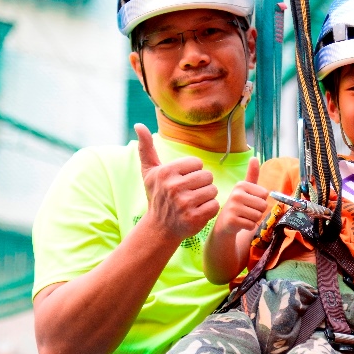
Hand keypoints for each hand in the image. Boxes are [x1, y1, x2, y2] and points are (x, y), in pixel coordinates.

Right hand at [135, 123, 219, 239]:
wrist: (159, 228)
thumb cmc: (157, 195)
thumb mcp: (150, 172)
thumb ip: (146, 148)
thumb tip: (138, 125)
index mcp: (166, 172)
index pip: (198, 163)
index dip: (193, 172)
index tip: (182, 181)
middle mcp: (174, 187)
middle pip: (207, 176)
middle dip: (201, 184)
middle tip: (189, 193)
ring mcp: (184, 204)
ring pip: (213, 190)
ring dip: (207, 196)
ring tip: (193, 202)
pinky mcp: (194, 218)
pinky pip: (215, 205)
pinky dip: (210, 209)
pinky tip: (197, 212)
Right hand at [213, 157, 267, 237]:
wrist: (224, 223)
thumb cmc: (239, 205)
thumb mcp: (246, 189)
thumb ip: (252, 175)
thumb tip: (254, 157)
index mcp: (241, 185)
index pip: (265, 194)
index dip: (260, 200)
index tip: (250, 202)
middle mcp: (236, 194)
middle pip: (263, 205)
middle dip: (258, 211)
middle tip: (247, 211)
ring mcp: (233, 207)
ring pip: (258, 216)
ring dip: (254, 219)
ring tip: (244, 217)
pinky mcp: (231, 220)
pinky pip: (251, 225)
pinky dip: (249, 226)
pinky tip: (240, 223)